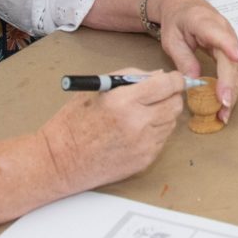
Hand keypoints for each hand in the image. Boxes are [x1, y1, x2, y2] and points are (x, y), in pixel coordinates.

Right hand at [39, 68, 184, 193]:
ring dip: (164, 114)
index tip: (174, 78)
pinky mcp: (144, 160)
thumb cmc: (73, 123)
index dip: (175, 79)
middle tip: (161, 94)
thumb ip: (130, 77)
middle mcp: (137, 123)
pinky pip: (162, 140)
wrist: (61, 161)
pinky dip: (156, 132)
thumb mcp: (97, 89)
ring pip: (171, 122)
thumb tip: (158, 75)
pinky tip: (137, 131)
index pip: (166, 85)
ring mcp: (143, 144)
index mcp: (123, 101)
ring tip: (143, 113)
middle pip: (175, 104)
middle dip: (172, 96)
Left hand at [149, 0, 237, 122]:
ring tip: (224, 113)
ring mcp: (230, 39)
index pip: (221, 34)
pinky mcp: (231, 49)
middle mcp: (223, 30)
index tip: (237, 60)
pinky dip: (230, 87)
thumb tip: (194, 81)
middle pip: (231, 59)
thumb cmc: (176, 20)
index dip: (230, 47)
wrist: (183, 5)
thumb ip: (183, 58)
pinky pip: (233, 69)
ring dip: (232, 90)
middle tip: (223, 106)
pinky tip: (225, 103)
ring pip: (236, 68)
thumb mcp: (172, 39)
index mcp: (204, 21)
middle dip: (229, 84)